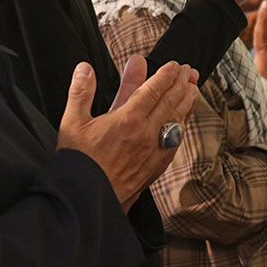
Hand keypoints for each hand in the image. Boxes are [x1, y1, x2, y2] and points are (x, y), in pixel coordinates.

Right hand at [57, 56, 199, 210]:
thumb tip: (84, 69)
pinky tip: (184, 121)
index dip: (165, 75)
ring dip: (187, 101)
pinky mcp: (156, 166)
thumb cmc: (79, 163)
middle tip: (187, 70)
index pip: (154, 90)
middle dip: (181, 83)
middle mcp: (146, 134)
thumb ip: (80, 92)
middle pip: (170, 102)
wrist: (88, 200)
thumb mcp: (73, 123)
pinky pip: (176, 140)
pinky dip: (182, 125)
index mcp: (128, 120)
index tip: (173, 65)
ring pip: (177, 120)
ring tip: (193, 88)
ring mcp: (154, 151)